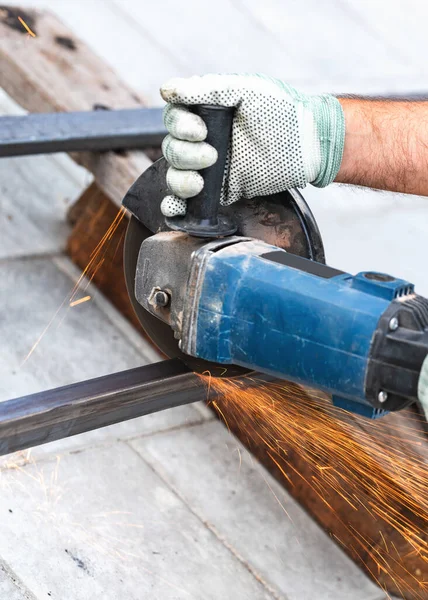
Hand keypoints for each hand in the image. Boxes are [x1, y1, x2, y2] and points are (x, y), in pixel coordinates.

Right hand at [159, 74, 344, 216]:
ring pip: (175, 175)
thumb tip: (168, 90)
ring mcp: (210, 168)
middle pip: (171, 148)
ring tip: (201, 182)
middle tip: (214, 155)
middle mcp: (204, 140)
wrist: (308, 144)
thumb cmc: (282, 112)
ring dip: (181, 179)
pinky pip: (188, 201)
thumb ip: (207, 90)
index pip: (173, 118)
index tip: (200, 130)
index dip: (179, 126)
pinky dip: (175, 205)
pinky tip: (176, 206)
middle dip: (186, 154)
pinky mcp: (220, 191)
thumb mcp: (245, 90)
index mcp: (206, 113)